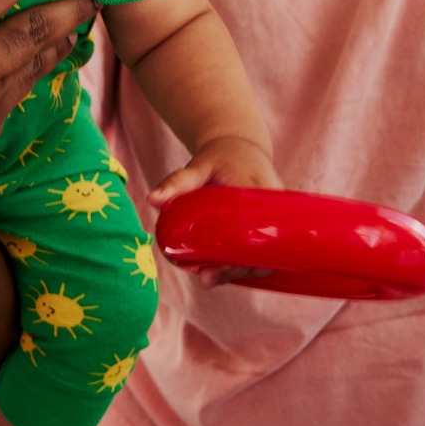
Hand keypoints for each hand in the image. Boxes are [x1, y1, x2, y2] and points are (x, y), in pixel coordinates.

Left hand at [149, 136, 280, 286]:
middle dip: (236, 270)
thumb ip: (177, 181)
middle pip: (262, 252)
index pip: (256, 236)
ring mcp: (273, 220)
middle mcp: (273, 210)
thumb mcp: (199, 165)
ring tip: (210, 278)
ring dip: (240, 270)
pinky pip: (261, 250)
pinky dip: (245, 262)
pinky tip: (224, 271)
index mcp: (261, 193)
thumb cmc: (220, 156)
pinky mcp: (267, 226)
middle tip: (206, 280)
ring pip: (263, 255)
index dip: (238, 260)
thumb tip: (151, 200)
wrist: (241, 145)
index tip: (214, 272)